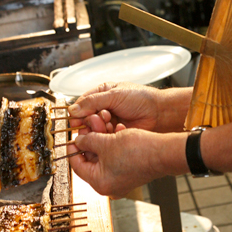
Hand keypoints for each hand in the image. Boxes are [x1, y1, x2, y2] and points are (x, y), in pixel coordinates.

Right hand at [68, 82, 191, 132]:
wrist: (159, 113)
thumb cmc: (140, 98)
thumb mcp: (114, 96)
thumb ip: (93, 102)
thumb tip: (73, 110)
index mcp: (102, 94)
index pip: (82, 104)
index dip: (77, 112)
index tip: (75, 120)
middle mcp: (104, 107)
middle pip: (86, 118)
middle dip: (90, 121)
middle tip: (98, 121)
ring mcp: (109, 121)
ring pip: (94, 129)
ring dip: (99, 129)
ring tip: (109, 125)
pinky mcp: (114, 134)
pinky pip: (103, 138)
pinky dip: (107, 136)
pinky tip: (115, 131)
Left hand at [68, 128, 187, 197]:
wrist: (162, 152)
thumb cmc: (138, 151)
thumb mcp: (106, 142)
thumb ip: (88, 141)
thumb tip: (79, 140)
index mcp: (100, 182)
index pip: (77, 166)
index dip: (73, 149)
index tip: (72, 138)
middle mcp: (109, 184)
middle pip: (92, 160)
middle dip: (91, 140)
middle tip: (89, 126)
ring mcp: (120, 179)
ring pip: (104, 156)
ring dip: (103, 139)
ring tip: (104, 124)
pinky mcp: (130, 172)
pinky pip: (115, 157)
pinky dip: (114, 144)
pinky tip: (118, 131)